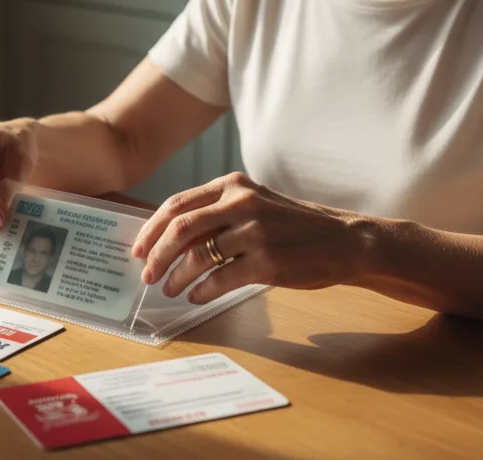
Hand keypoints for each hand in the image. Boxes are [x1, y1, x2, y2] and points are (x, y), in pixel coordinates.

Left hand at [131, 172, 372, 304]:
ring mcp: (255, 233)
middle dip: (156, 255)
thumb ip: (218, 213)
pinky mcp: (267, 262)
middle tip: (147, 275)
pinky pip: (221, 280)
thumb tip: (170, 237)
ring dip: (177, 277)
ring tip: (170, 290)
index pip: (177, 205)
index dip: (151, 229)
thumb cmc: (294, 225)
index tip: (138, 249)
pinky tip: (195, 296)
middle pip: (180, 229)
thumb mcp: (255, 204)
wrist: (344, 241)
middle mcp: (242, 204)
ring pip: (198, 257)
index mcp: (233, 186)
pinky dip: (201, 291)